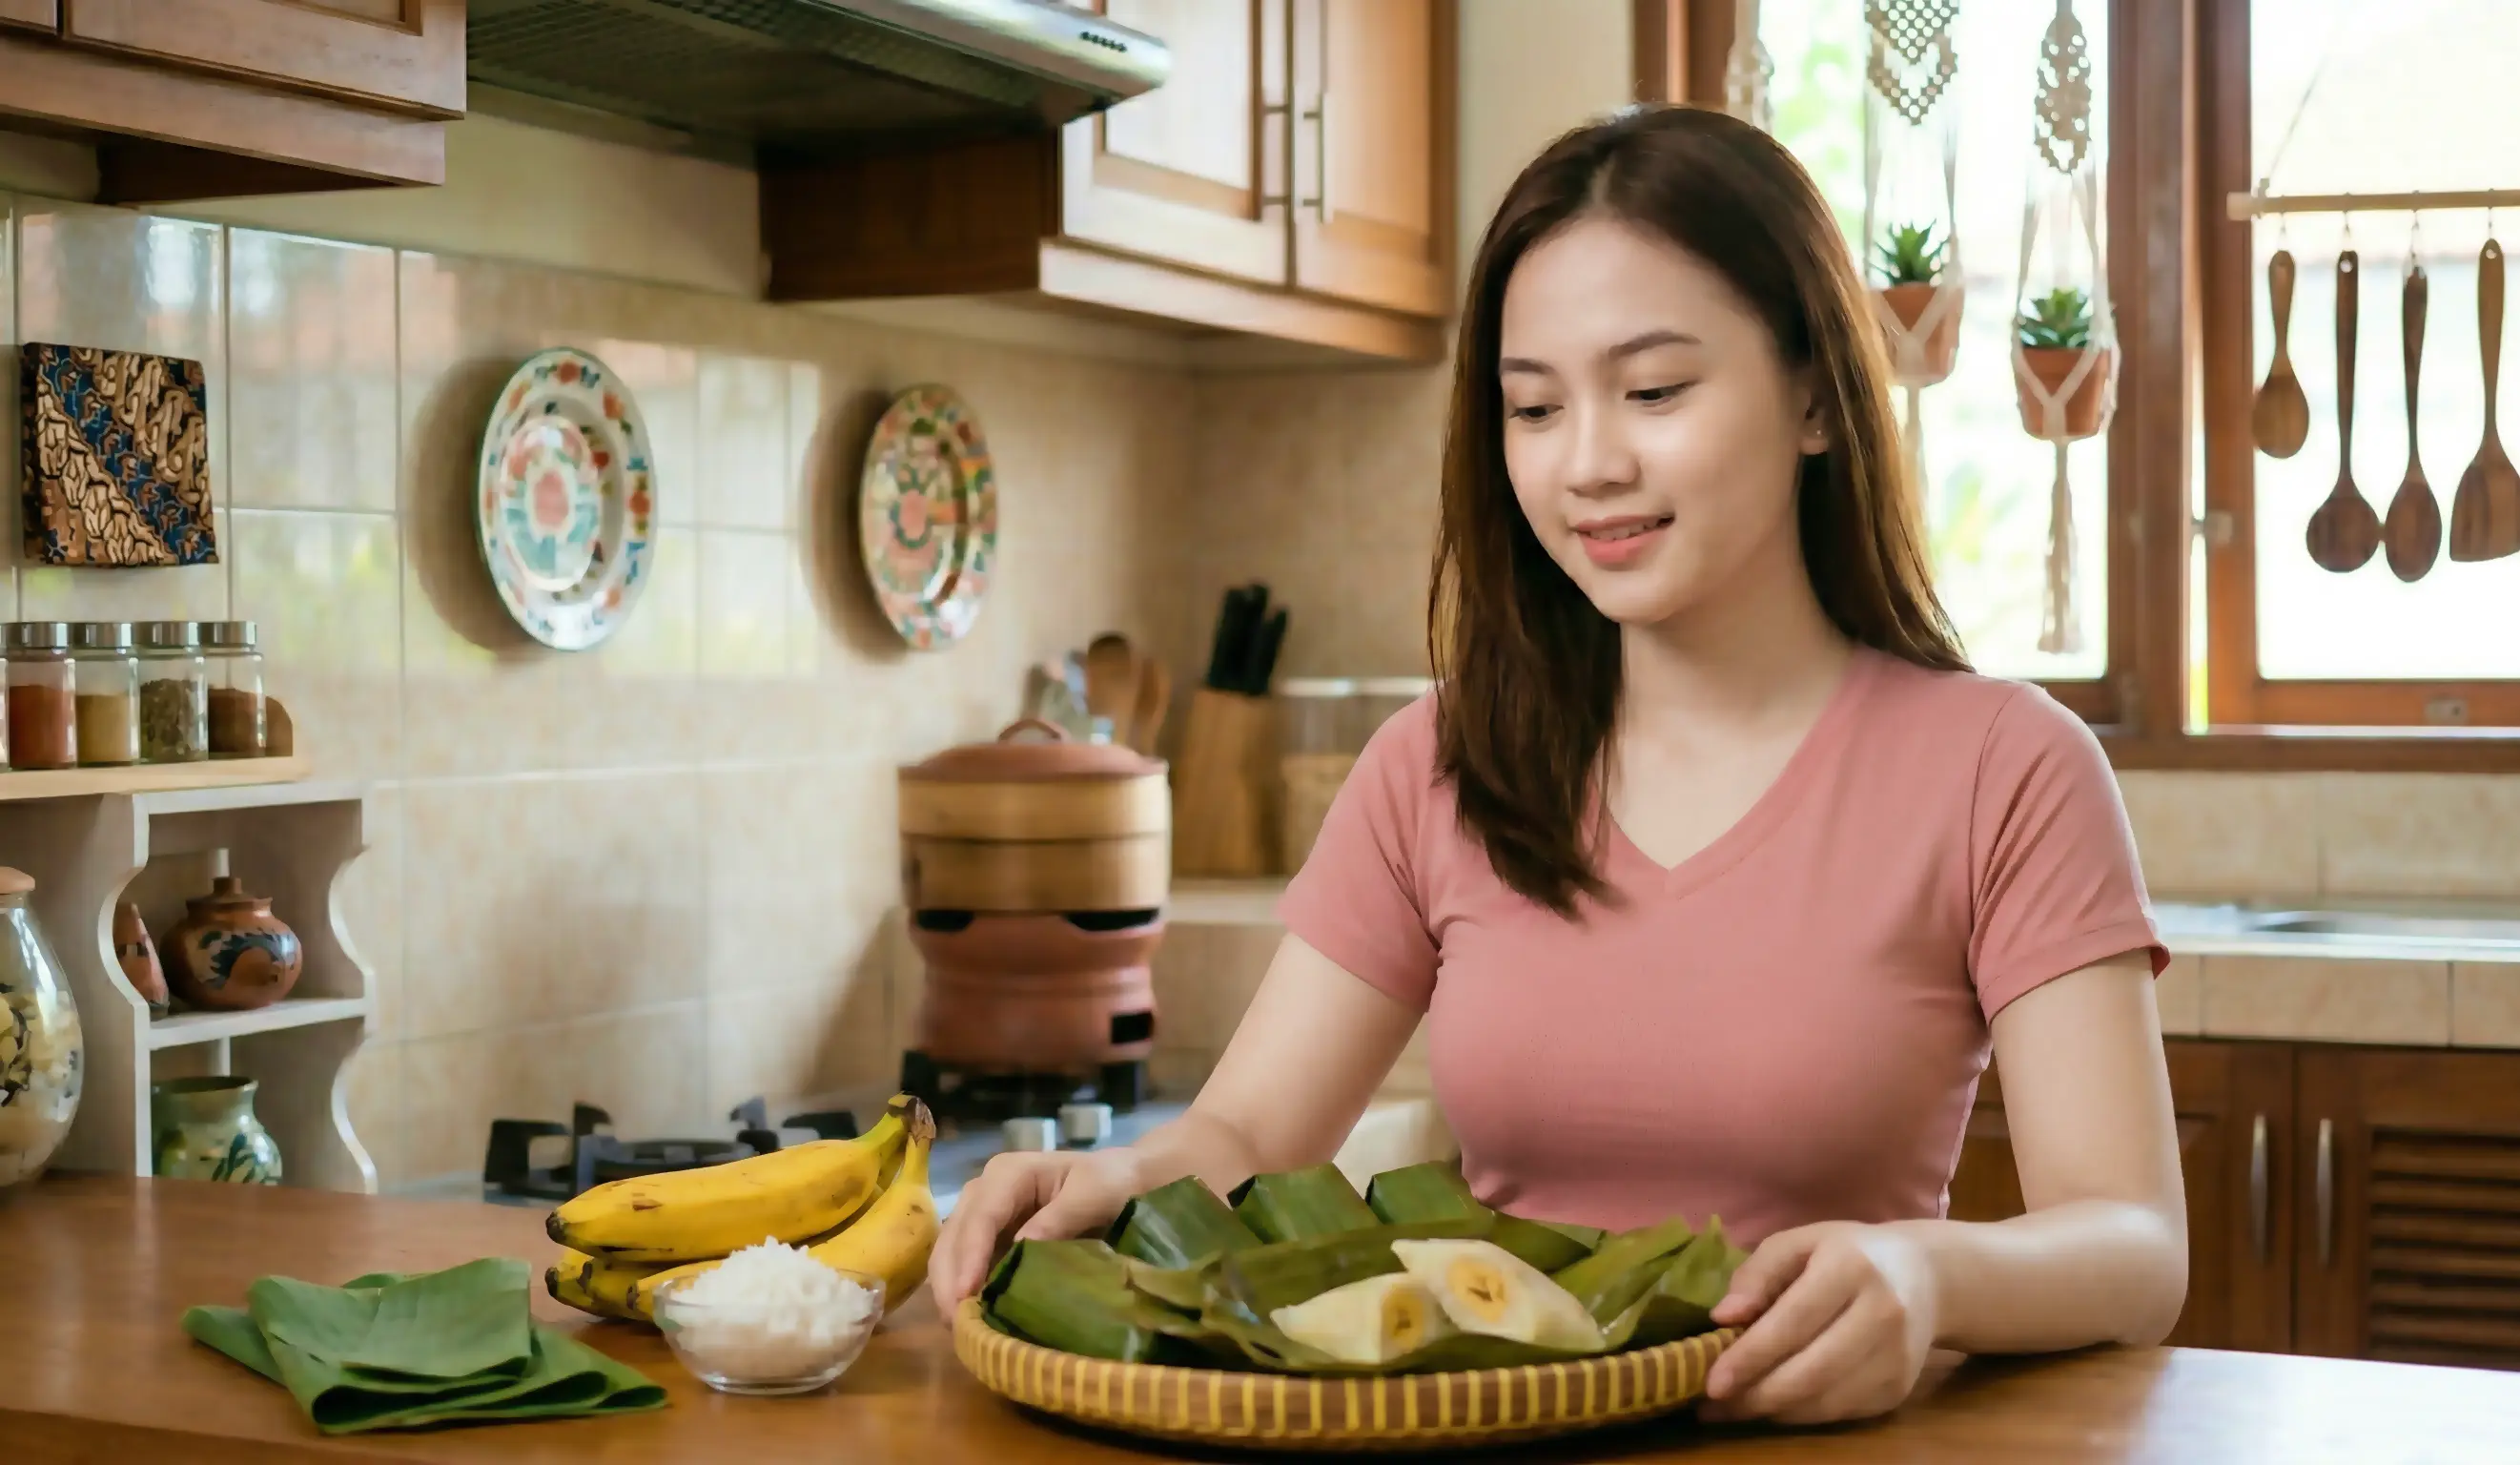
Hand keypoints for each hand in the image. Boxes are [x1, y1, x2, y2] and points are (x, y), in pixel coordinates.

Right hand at [929, 1146, 1146, 1317]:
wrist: (1122, 1182)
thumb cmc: (1110, 1182)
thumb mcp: (1093, 1193)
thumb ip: (1059, 1218)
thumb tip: (1020, 1248)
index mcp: (1009, 1174)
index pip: (981, 1216)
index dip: (970, 1255)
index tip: (965, 1294)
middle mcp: (986, 1191)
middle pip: (954, 1235)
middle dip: (949, 1279)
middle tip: (956, 1323)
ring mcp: (985, 1217)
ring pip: (950, 1252)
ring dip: (950, 1289)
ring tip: (961, 1328)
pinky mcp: (991, 1241)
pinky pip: (967, 1266)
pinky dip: (964, 1292)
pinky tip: (971, 1319)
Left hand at [1698, 1221, 1937, 1425]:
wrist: (1927, 1277)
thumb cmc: (1848, 1254)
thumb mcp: (1801, 1242)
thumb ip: (1758, 1273)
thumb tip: (1722, 1317)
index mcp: (1851, 1267)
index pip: (1794, 1321)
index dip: (1750, 1356)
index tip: (1712, 1381)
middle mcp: (1881, 1314)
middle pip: (1811, 1371)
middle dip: (1756, 1395)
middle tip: (1712, 1404)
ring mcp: (1895, 1357)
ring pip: (1825, 1401)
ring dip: (1773, 1411)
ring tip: (1732, 1409)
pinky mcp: (1899, 1388)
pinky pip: (1840, 1412)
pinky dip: (1800, 1415)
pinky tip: (1772, 1406)